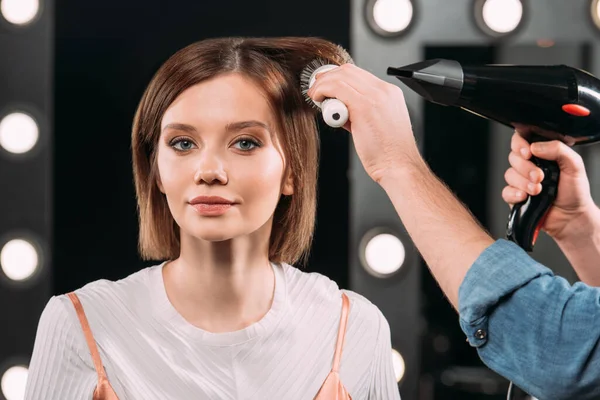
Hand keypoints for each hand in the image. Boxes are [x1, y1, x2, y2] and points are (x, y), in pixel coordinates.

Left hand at [306, 64, 420, 183]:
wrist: (399, 166)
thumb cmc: (388, 153)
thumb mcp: (377, 125)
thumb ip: (359, 113)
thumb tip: (341, 110)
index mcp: (390, 94)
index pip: (359, 74)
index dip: (338, 76)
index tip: (326, 85)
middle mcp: (384, 91)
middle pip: (349, 70)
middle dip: (328, 77)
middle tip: (316, 89)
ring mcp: (376, 97)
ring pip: (341, 76)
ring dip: (323, 84)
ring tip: (315, 96)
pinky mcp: (364, 106)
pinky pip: (337, 88)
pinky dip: (323, 91)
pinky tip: (318, 99)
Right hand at [502, 131, 594, 240]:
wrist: (571, 217)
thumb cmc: (575, 192)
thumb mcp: (575, 166)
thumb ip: (559, 150)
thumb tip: (535, 146)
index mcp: (542, 154)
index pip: (522, 140)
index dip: (519, 144)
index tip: (528, 153)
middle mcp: (529, 165)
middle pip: (513, 157)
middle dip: (525, 168)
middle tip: (540, 177)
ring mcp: (521, 181)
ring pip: (509, 174)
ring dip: (523, 183)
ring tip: (538, 190)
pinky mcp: (515, 196)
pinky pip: (505, 191)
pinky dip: (514, 194)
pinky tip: (525, 197)